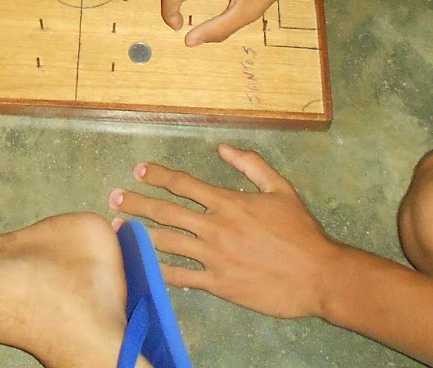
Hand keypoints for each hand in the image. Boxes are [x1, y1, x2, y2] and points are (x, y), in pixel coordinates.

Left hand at [110, 145, 342, 319]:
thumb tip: (223, 147)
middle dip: (137, 202)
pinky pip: (181, 278)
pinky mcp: (218, 284)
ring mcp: (215, 258)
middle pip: (167, 211)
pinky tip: (141, 266)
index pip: (184, 184)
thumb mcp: (281, 189)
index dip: (159, 175)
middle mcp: (216, 227)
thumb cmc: (302, 231)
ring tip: (118, 227)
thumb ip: (251, 165)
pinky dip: (159, 271)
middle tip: (114, 197)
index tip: (139, 170)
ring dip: (139, 233)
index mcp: (229, 202)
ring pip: (167, 243)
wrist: (319, 274)